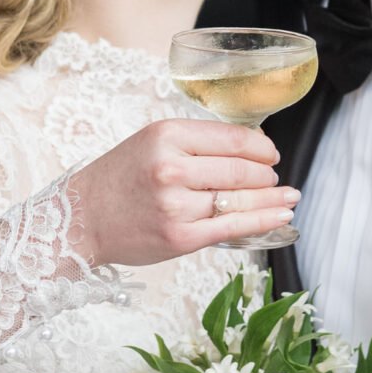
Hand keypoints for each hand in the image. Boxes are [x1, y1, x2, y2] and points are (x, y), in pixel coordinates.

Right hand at [65, 117, 296, 265]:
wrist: (82, 219)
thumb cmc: (121, 179)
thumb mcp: (153, 142)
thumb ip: (198, 143)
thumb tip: (254, 150)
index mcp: (167, 135)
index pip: (233, 138)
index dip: (261, 148)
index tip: (271, 154)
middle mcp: (172, 167)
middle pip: (241, 170)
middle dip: (266, 176)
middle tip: (275, 178)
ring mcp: (176, 205)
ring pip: (241, 199)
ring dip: (273, 200)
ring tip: (289, 198)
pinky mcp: (181, 237)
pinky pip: (232, 227)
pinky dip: (263, 221)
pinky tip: (281, 217)